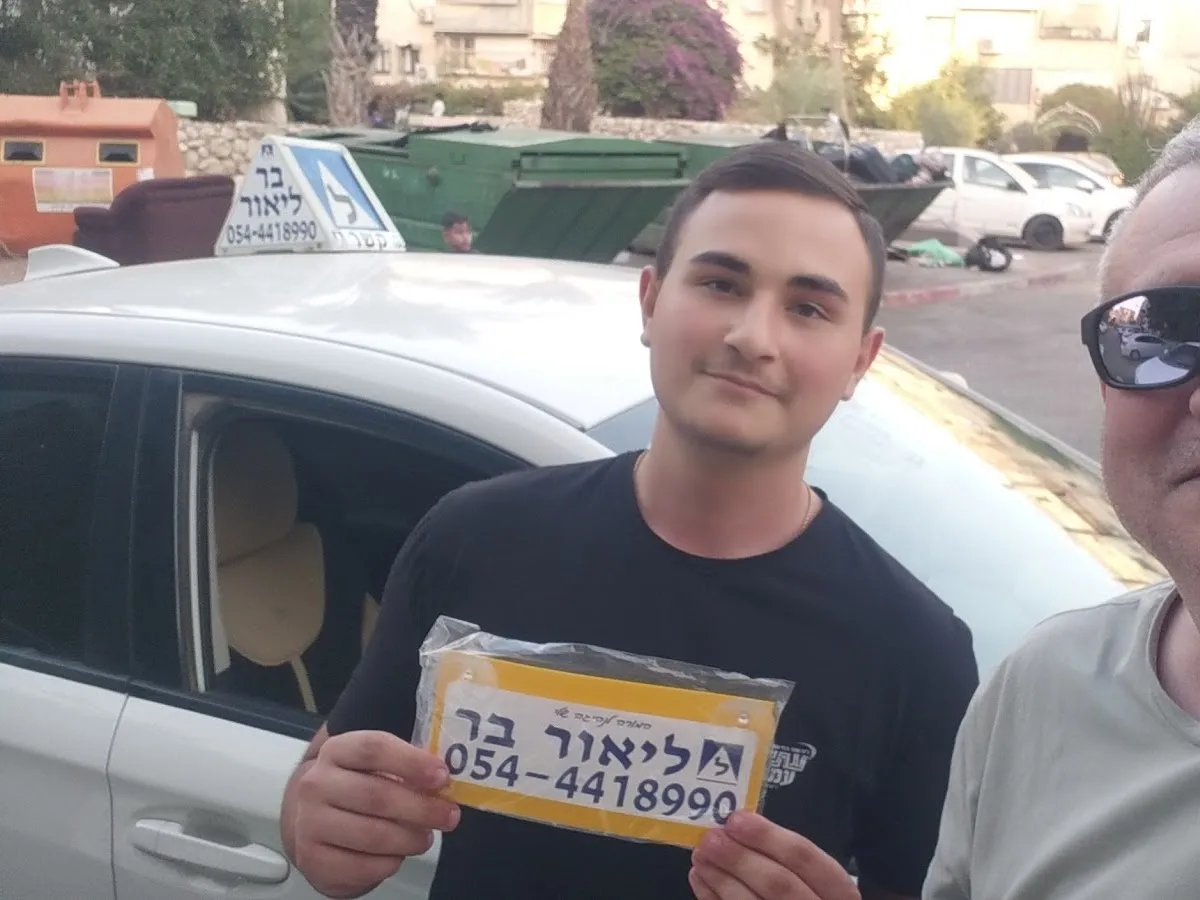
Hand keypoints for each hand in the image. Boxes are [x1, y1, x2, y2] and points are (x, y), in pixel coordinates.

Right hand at [292, 730, 460, 897]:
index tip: (442, 776)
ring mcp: (310, 823)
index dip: (412, 762)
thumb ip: (404, 765)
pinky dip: (389, 862)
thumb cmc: (355, 787)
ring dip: (409, 839)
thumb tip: (442, 780)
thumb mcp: (374, 766)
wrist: (313, 822)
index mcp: (336, 750)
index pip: (373, 748)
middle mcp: (316, 784)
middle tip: (448, 815)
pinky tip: (397, 854)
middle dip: (421, 808)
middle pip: (376, 795)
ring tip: (425, 838)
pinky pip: (363, 865)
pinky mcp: (313, 859)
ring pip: (372, 834)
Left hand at [689, 812, 859, 899]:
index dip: (770, 837)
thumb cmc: (804, 893)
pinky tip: (701, 878)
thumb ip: (788, 858)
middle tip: (711, 838)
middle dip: (741, 858)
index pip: (808, 860)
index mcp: (840, 893)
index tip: (737, 819)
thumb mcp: (813, 879)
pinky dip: (713, 897)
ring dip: (721, 877)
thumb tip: (741, 825)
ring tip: (700, 854)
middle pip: (780, 884)